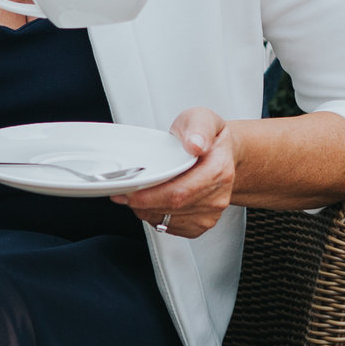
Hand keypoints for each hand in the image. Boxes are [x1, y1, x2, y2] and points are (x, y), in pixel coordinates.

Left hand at [118, 108, 236, 238]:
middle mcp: (218, 196)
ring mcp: (211, 213)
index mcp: (219, 170)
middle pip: (172, 208)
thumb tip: (195, 144)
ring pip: (168, 220)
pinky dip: (155, 215)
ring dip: (146, 209)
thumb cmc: (207, 138)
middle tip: (124, 191)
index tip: (128, 191)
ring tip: (140, 192)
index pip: (181, 192)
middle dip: (142, 202)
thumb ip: (198, 128)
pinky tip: (154, 201)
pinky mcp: (201, 225)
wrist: (220, 155)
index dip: (150, 196)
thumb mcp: (201, 119)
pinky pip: (170, 227)